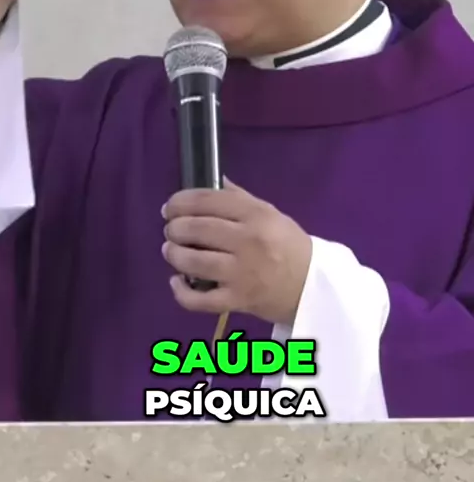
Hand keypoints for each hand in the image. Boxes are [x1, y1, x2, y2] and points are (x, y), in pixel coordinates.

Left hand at [162, 178, 311, 324]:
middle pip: (196, 229)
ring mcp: (241, 273)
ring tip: (171, 250)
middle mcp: (247, 241)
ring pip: (193, 261)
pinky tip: (176, 281)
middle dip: (174, 227)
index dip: (180, 202)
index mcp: (255, 215)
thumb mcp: (269, 213)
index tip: (169, 207)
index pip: (207, 201)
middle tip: (171, 229)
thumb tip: (213, 181)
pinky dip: (181, 291)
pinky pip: (199, 299)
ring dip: (173, 254)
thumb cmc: (287, 245)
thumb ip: (239, 198)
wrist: (311, 285)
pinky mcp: (237, 300)